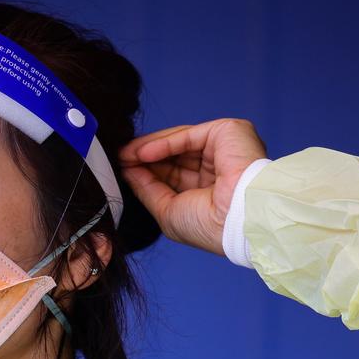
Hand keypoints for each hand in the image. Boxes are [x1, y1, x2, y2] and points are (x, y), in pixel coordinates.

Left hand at [119, 118, 267, 255]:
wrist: (238, 220)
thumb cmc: (209, 226)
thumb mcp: (168, 210)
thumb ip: (147, 189)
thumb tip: (127, 170)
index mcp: (211, 190)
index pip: (174, 175)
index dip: (148, 172)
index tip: (122, 169)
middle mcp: (219, 168)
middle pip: (175, 157)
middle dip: (145, 159)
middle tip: (120, 159)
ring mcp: (224, 149)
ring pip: (179, 143)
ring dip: (149, 149)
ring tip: (125, 155)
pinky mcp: (227, 132)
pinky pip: (188, 135)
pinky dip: (163, 143)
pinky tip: (141, 153)